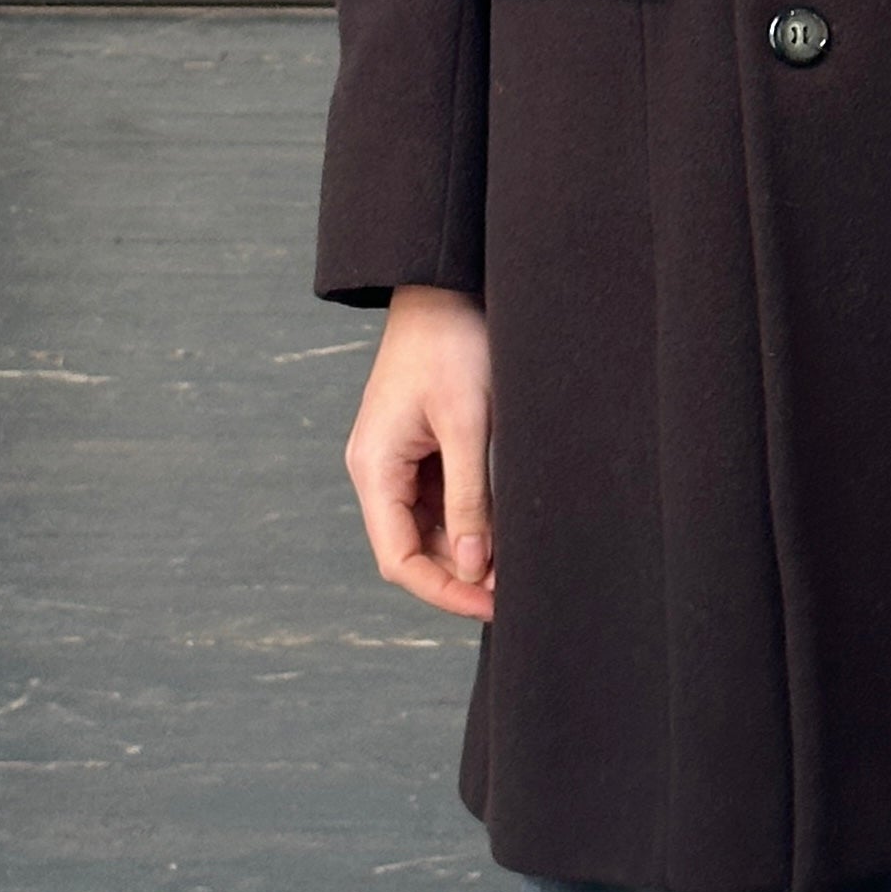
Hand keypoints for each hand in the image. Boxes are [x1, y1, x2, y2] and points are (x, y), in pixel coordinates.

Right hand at [344, 283, 493, 618]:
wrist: (445, 285)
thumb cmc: (454, 344)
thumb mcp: (468, 423)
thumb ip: (469, 499)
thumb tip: (472, 568)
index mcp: (374, 469)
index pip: (399, 559)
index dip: (443, 591)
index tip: (492, 605)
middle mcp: (378, 471)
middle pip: (412, 549)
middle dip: (459, 574)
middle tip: (514, 590)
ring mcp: (398, 460)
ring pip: (428, 528)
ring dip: (466, 549)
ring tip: (516, 562)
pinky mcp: (419, 447)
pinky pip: (439, 500)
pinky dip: (469, 519)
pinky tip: (503, 527)